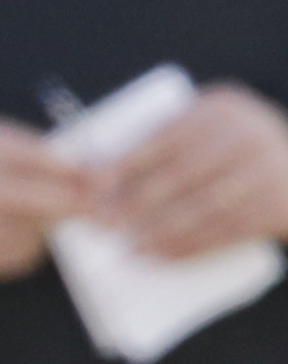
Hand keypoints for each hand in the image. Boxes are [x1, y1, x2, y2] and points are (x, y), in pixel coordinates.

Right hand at [0, 109, 84, 280]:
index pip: (22, 155)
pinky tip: (24, 236)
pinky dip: (21, 248)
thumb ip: (24, 149)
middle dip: (68, 204)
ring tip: (49, 219)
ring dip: (44, 229)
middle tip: (100, 210)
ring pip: (13, 232)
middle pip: (21, 198)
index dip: (68, 169)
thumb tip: (86, 174)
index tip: (102, 178)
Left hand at [98, 83, 287, 260]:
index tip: (94, 184)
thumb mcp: (206, 127)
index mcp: (221, 108)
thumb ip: (165, 139)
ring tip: (128, 246)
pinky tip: (160, 255)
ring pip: (204, 208)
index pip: (166, 134)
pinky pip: (227, 231)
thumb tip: (97, 172)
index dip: (127, 161)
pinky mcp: (278, 206)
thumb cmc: (232, 146)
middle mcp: (248, 134)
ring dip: (161, 231)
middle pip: (182, 174)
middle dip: (138, 202)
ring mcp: (267, 171)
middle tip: (104, 221)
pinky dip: (190, 247)